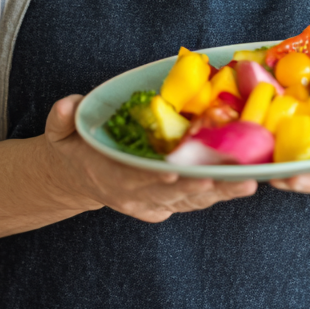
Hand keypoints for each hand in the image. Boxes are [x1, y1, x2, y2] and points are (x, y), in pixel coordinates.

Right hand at [38, 95, 256, 222]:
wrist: (78, 179)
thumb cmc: (75, 148)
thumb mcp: (60, 133)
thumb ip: (61, 119)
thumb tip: (68, 105)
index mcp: (111, 180)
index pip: (136, 182)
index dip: (156, 180)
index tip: (176, 174)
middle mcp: (136, 196)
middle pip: (174, 194)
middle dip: (204, 186)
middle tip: (234, 177)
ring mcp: (154, 203)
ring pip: (192, 200)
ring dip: (220, 192)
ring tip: (249, 181)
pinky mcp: (168, 203)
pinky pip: (196, 201)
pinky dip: (219, 194)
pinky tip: (244, 184)